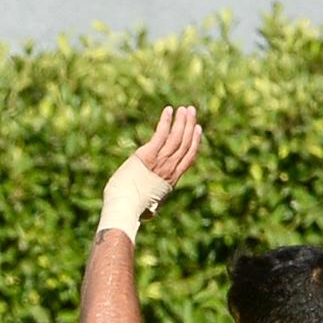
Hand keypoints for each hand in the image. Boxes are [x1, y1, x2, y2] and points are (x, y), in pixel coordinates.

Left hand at [99, 105, 203, 236]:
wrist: (125, 208)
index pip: (189, 157)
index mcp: (172, 180)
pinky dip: (166, 121)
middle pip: (185, 143)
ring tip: (184, 108)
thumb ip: (151, 207)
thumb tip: (149, 215)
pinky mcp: (148, 155)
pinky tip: (169, 110)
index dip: (195, 142)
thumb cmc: (131, 210)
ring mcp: (160, 161)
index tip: (198, 129)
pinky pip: (161, 133)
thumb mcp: (147, 210)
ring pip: (177, 136)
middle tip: (191, 111)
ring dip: (182, 120)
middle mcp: (169, 169)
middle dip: (190, 125)